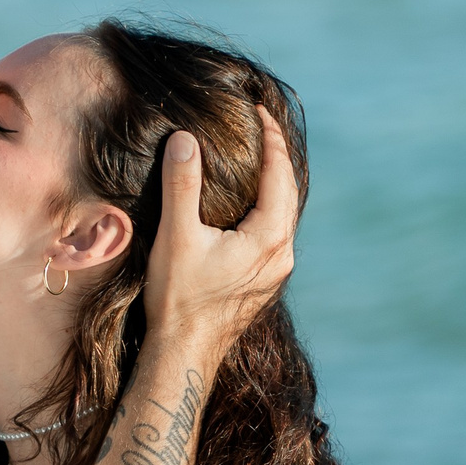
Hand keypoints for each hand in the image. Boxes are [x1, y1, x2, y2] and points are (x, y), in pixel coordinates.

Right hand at [143, 107, 299, 359]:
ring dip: (274, 182)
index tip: (259, 110)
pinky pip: (275, 230)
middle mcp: (281, 253)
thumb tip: (185, 138)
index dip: (271, 137)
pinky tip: (248, 202)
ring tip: (258, 156)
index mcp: (269, 237)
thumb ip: (182, 184)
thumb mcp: (176, 236)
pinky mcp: (265, 281)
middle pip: (289, 191)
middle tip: (261, 125)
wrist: (184, 354)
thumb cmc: (179, 298)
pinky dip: (267, 205)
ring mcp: (276, 270)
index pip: (280, 173)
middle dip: (277, 155)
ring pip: (284, 212)